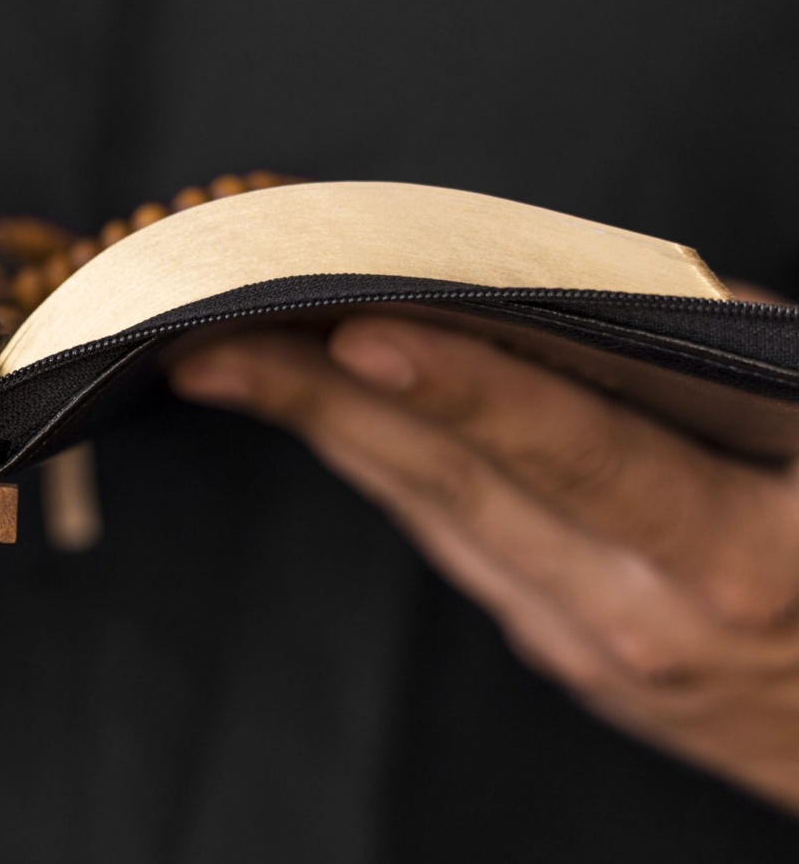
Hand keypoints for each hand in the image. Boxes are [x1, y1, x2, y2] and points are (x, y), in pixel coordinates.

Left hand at [171, 315, 798, 813]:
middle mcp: (641, 613)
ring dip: (332, 431)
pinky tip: (330, 416)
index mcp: (731, 557)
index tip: (356, 331)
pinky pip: (462, 547)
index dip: (461, 389)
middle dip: (322, 402)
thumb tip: (594, 295)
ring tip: (234, 361)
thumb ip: (735, 369)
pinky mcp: (568, 656)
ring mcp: (591, 645)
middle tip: (214, 337)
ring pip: (438, 516)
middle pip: (458, 485)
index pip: (571, 449)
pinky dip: (393, 472)